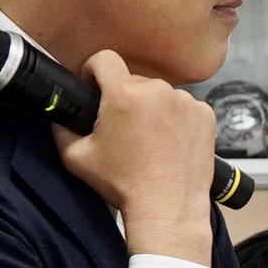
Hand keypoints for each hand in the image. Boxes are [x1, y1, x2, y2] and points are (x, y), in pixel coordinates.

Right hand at [55, 50, 214, 265]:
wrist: (168, 209)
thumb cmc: (123, 185)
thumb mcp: (75, 156)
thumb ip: (61, 125)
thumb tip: (61, 112)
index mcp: (124, 94)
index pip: (104, 59)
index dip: (94, 72)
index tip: (94, 87)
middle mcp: (158, 91)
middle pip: (133, 80)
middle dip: (124, 98)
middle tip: (122, 128)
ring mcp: (186, 102)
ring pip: (159, 94)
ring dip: (151, 108)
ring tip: (148, 140)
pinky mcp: (206, 115)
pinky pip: (183, 106)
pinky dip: (175, 119)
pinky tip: (169, 142)